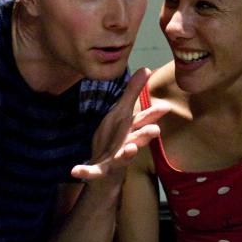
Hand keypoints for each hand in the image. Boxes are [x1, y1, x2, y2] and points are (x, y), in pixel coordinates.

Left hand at [71, 68, 169, 183]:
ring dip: (127, 154)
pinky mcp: (100, 171)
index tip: (165, 107)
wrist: (104, 171)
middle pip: (138, 139)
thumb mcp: (121, 114)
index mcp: (131, 130)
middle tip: (156, 130)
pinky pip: (93, 173)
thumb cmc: (115, 139)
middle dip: (146, 135)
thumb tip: (146, 68)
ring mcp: (114, 160)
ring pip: (123, 158)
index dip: (153, 114)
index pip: (143, 121)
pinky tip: (75, 170)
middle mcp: (127, 144)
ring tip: (131, 148)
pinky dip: (85, 172)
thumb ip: (132, 93)